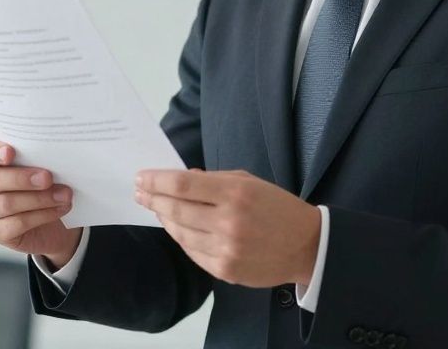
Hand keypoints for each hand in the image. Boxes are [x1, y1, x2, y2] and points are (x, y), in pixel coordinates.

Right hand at [0, 139, 82, 267]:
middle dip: (22, 178)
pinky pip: (17, 223)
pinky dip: (42, 215)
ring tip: (63, 195)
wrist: (53, 222)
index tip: (10, 152)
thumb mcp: (40, 167)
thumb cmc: (42, 187)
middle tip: (48, 177)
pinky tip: (59, 209)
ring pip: (6, 204)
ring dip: (39, 199)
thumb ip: (37, 158)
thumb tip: (53, 153)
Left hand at [134, 168, 320, 288]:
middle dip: (153, 199)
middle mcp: (228, 221)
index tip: (141, 177)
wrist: (306, 246)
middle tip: (140, 192)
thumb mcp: (249, 182)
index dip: (157, 180)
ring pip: (180, 232)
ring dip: (164, 219)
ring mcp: (225, 248)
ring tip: (155, 208)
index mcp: (235, 193)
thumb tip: (180, 180)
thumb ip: (214, 180)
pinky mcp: (224, 269)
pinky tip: (175, 228)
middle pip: (176, 209)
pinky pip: (192, 251)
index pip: (183, 184)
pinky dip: (180, 238)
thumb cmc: (277, 208)